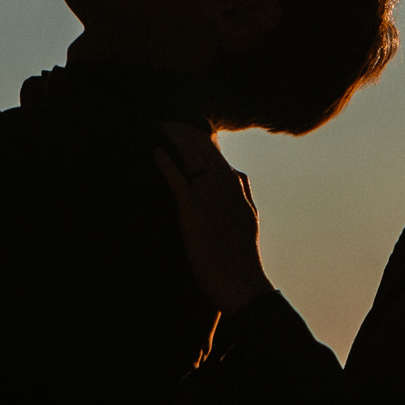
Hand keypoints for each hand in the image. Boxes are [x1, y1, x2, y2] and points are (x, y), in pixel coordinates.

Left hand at [153, 122, 275, 314]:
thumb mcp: (249, 218)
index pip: (215, 153)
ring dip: (175, 140)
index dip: (197, 137)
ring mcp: (211, 198)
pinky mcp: (194, 213)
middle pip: (202, 149)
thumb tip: (238, 174)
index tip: (182, 126)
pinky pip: (178, 183)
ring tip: (158, 125)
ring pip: (192, 159)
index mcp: (236, 187)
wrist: (243, 285)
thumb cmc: (242, 257)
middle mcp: (225, 186)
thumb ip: (243, 193)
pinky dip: (166, 166)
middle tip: (162, 120)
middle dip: (183, 132)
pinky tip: (155, 152)